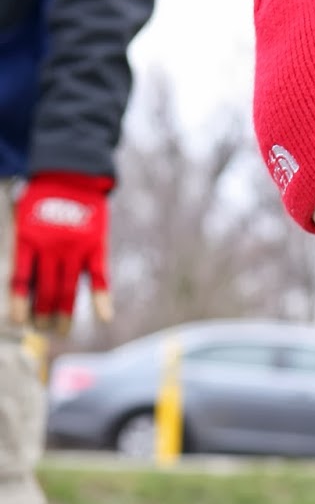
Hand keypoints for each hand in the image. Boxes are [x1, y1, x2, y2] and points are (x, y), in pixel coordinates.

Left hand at [9, 171, 112, 331]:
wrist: (72, 172)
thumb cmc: (42, 197)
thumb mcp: (22, 217)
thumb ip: (24, 248)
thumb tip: (25, 286)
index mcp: (28, 239)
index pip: (22, 280)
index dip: (21, 303)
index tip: (21, 323)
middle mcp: (52, 247)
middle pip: (47, 290)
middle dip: (45, 314)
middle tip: (44, 331)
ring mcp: (75, 248)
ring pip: (69, 288)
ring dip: (65, 313)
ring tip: (61, 331)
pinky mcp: (96, 246)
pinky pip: (100, 277)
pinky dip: (103, 298)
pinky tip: (104, 317)